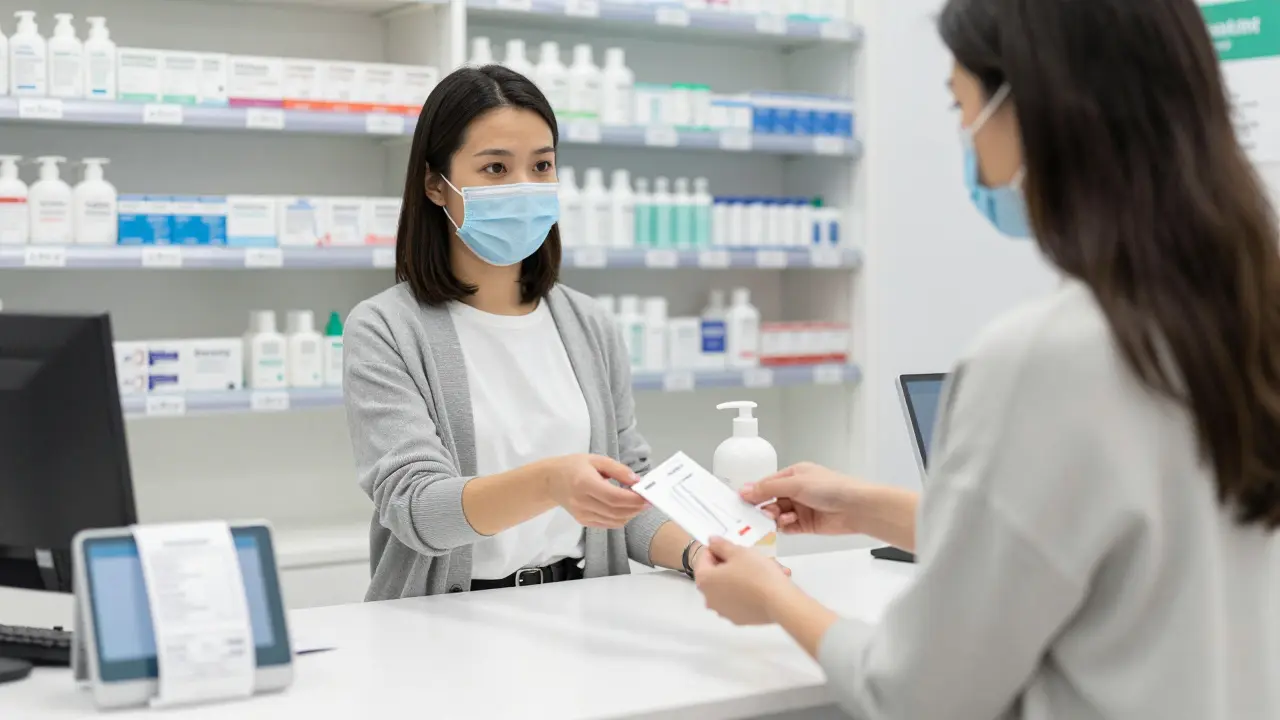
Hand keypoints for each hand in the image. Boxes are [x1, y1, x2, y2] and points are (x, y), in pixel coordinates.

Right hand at [544, 454, 648, 528]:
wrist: (551, 481)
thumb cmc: (574, 466)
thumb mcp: (596, 460)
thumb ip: (618, 469)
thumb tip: (637, 481)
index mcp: (584, 483)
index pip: (614, 497)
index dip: (633, 500)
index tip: (647, 496)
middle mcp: (582, 502)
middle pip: (616, 511)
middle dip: (636, 508)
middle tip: (648, 501)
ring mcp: (582, 514)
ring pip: (614, 521)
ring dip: (630, 515)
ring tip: (639, 504)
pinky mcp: (583, 521)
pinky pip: (608, 524)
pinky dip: (621, 519)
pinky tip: (626, 509)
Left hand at [694, 538, 791, 625]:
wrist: (780, 602)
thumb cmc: (756, 573)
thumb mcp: (739, 552)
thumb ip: (721, 545)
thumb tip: (711, 541)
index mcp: (704, 580)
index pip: (705, 557)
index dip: (720, 549)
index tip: (736, 548)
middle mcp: (709, 599)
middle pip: (718, 574)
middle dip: (734, 564)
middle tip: (753, 557)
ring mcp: (723, 612)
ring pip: (730, 588)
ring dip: (744, 578)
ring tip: (766, 570)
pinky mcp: (738, 620)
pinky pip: (739, 601)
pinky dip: (748, 592)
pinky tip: (765, 586)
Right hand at [741, 462, 863, 535]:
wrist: (856, 507)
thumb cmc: (830, 488)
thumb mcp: (795, 484)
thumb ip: (768, 488)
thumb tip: (744, 490)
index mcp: (793, 475)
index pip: (767, 483)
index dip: (754, 492)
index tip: (741, 502)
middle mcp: (796, 490)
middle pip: (770, 500)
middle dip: (764, 507)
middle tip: (760, 513)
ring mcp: (801, 508)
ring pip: (777, 515)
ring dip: (774, 517)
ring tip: (777, 518)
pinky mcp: (806, 524)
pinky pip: (787, 527)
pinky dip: (784, 526)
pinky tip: (788, 523)